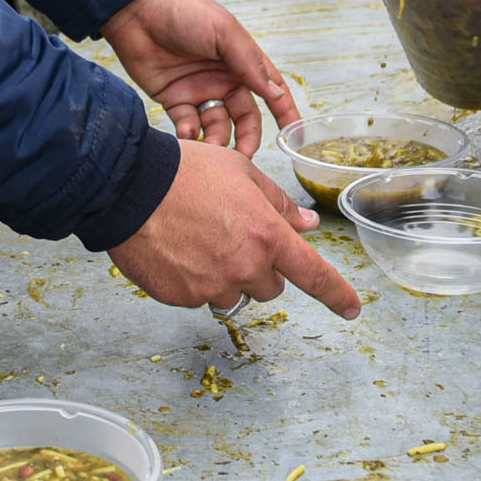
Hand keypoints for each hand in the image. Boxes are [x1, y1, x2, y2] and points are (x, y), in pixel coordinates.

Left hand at [102, 0, 300, 150]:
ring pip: (217, 126)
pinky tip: (187, 132)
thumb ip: (250, 65)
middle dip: (247, 139)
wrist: (137, 12)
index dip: (286, 114)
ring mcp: (199, 91)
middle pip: (244, 118)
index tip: (296, 137)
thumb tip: (275, 93)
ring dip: (217, 140)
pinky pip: (189, 125)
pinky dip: (190, 134)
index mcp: (241, 61)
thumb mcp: (224, 33)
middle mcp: (223, 79)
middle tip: (242, 157)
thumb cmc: (185, 12)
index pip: (271, 91)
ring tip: (210, 148)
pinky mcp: (174, 100)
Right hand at [111, 138, 360, 317]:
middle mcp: (244, 267)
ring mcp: (211, 286)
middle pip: (270, 287)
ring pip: (234, 294)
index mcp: (267, 235)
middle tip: (233, 237)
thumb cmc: (186, 173)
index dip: (337, 294)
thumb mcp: (243, 173)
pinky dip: (195, 280)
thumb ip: (279, 205)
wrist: (128, 187)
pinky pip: (200, 297)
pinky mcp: (182, 298)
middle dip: (260, 268)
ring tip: (200, 241)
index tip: (351, 308)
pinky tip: (179, 250)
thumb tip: (307, 226)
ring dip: (226, 276)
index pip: (314, 275)